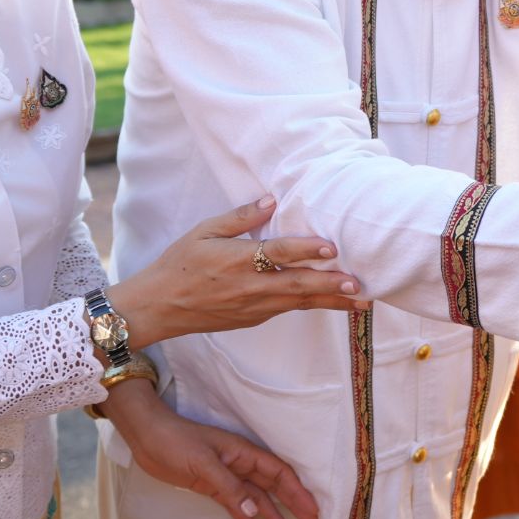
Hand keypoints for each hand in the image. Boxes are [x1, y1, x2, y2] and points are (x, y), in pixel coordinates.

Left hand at [103, 374, 320, 518]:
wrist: (147, 438)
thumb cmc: (176, 441)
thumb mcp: (204, 463)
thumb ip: (229, 488)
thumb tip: (254, 510)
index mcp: (243, 452)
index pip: (278, 472)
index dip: (296, 491)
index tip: (311, 509)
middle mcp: (239, 464)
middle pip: (272, 485)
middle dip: (292, 502)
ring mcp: (226, 476)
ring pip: (255, 497)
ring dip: (270, 514)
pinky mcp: (211, 487)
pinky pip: (234, 503)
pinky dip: (245, 517)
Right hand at [112, 197, 361, 347]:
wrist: (158, 307)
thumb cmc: (178, 264)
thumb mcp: (202, 232)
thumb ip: (239, 217)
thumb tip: (271, 200)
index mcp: (236, 261)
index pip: (278, 254)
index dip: (306, 250)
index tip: (332, 247)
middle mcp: (249, 287)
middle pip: (297, 286)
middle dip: (331, 285)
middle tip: (360, 284)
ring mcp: (253, 307)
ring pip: (299, 303)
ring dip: (331, 301)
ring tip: (361, 300)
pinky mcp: (253, 319)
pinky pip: (287, 309)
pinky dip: (311, 305)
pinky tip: (332, 301)